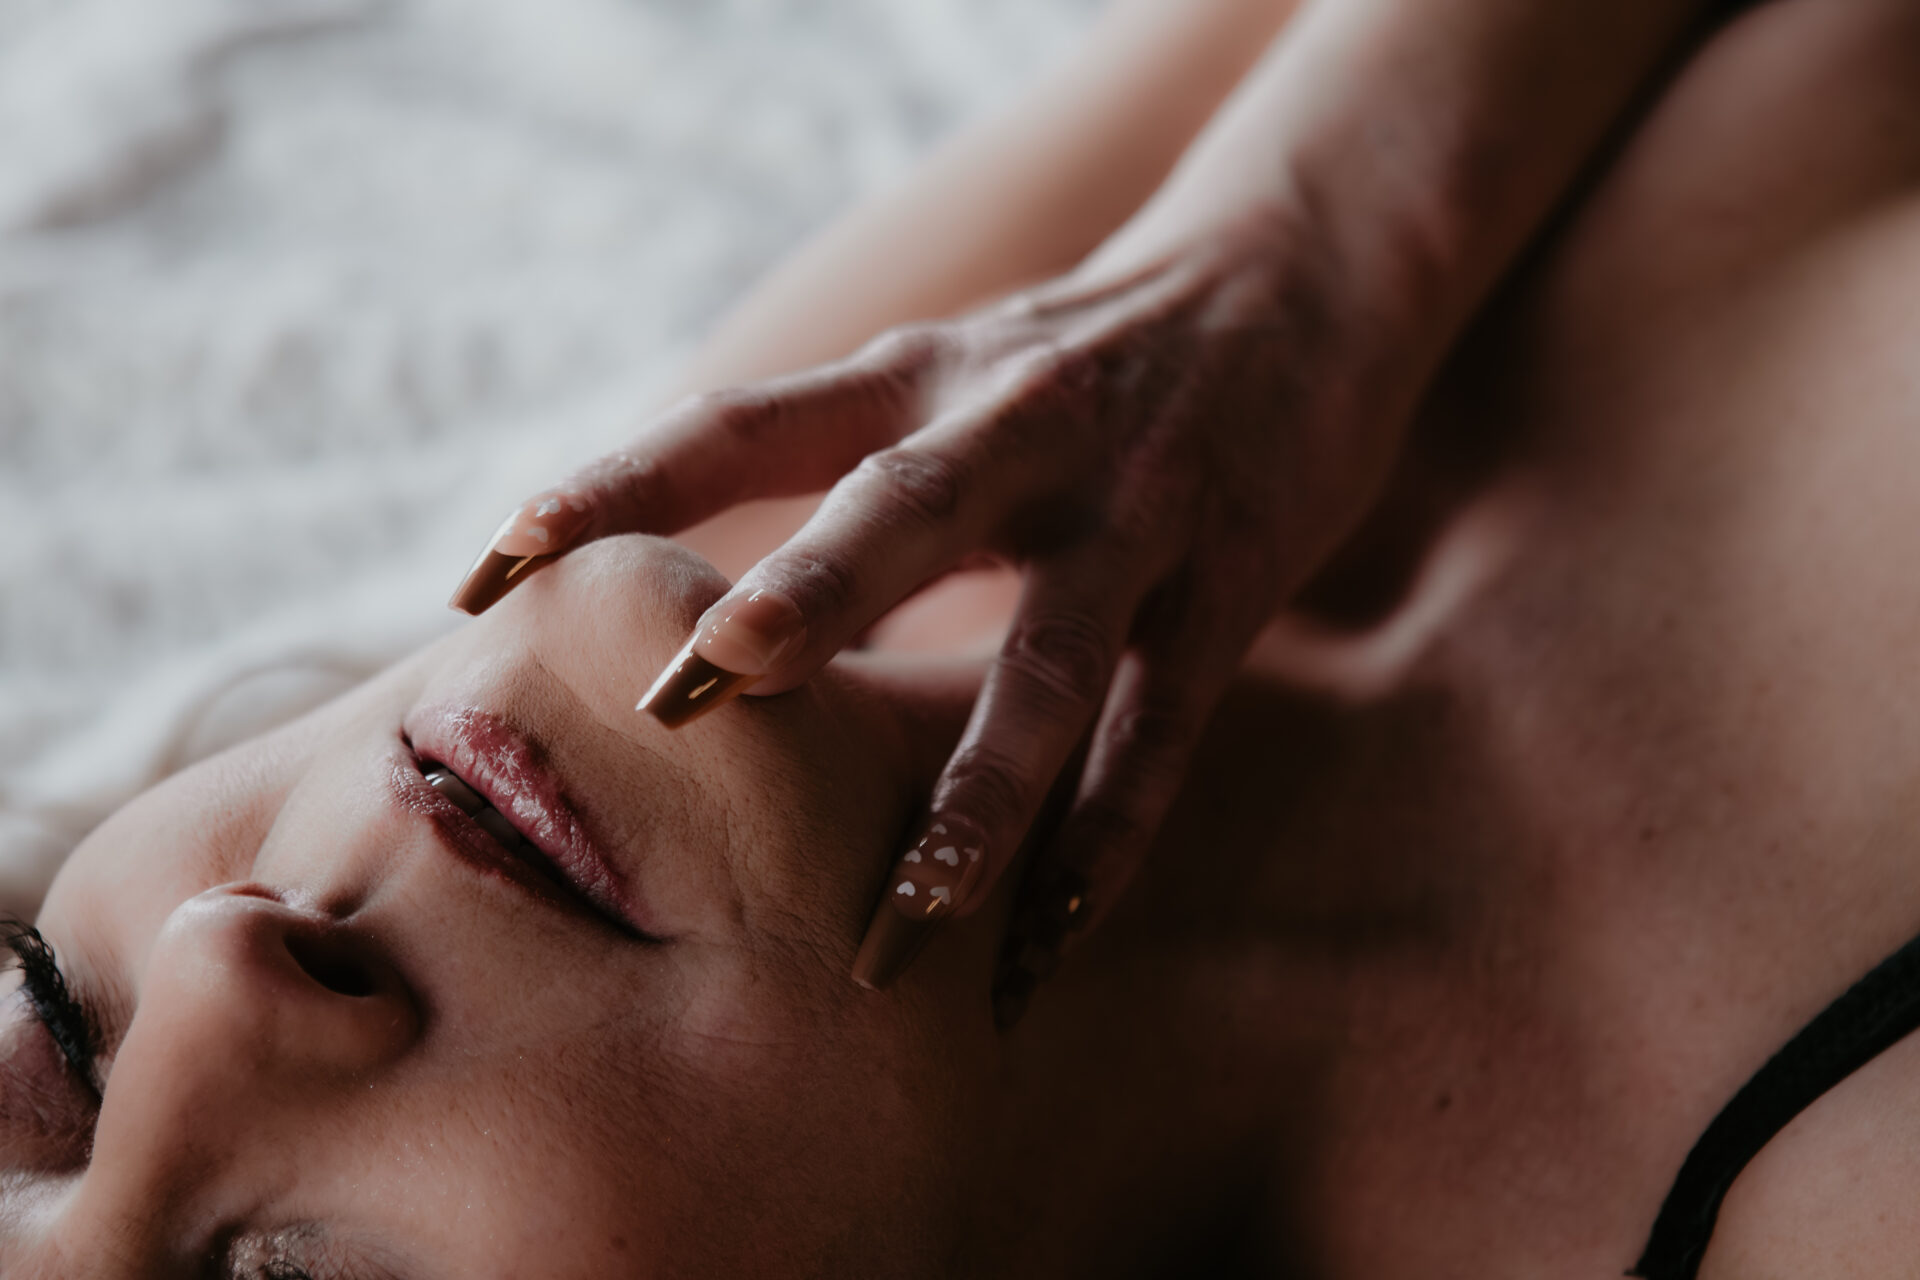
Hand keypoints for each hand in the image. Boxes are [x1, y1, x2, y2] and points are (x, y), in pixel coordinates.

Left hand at [448, 216, 1424, 997]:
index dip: (608, 489)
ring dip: (972, 796)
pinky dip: (1106, 842)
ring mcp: (1132, 509)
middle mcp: (1015, 431)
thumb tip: (698, 596)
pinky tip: (1044, 946)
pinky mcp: (1230, 580)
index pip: (736, 424)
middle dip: (798, 605)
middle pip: (897, 517)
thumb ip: (835, 462)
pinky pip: (1163, 732)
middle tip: (686, 703)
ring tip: (897, 926)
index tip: (480, 581)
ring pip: (1046, 662)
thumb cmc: (1080, 354)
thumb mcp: (943, 371)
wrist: (1295, 271)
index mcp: (915, 379)